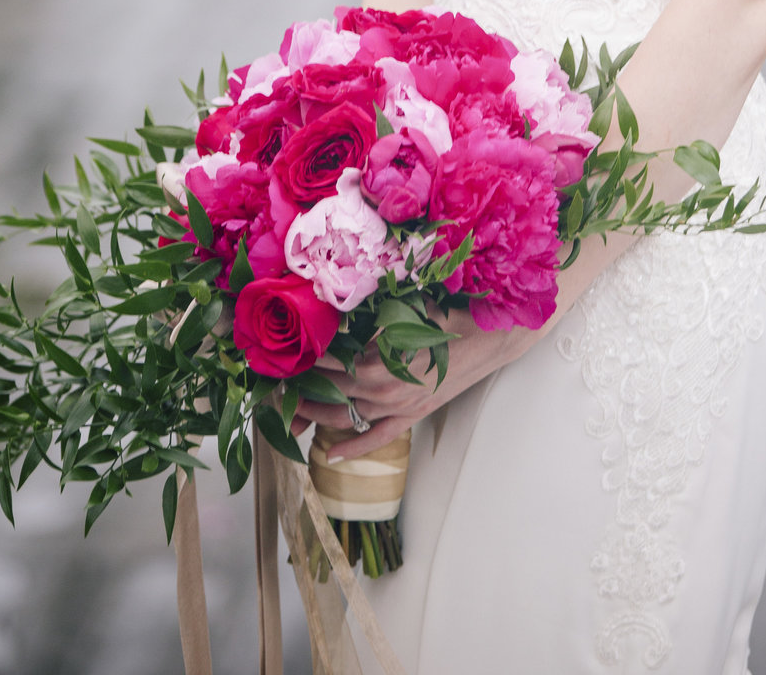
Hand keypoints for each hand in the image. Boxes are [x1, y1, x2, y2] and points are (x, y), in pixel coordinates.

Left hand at [289, 306, 526, 460]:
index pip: (330, 364)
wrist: (490, 338)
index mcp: (379, 362)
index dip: (306, 361)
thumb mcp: (405, 311)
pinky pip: (376, 438)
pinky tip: (332, 454)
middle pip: (332, 393)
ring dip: (318, 416)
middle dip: (302, 391)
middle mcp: (383, 391)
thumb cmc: (448, 317)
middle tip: (275, 389)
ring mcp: (398, 408)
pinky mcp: (412, 417)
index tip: (284, 357)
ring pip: (348, 417)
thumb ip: (372, 319)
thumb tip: (342, 310)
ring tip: (292, 414)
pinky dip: (353, 446)